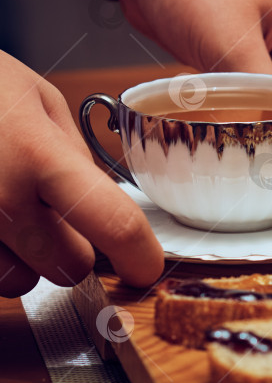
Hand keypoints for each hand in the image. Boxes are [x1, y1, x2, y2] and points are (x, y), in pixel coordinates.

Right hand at [0, 52, 163, 296]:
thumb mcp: (38, 99)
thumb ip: (75, 156)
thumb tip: (102, 203)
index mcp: (39, 155)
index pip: (114, 223)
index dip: (141, 256)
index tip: (146, 267)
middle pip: (71, 267)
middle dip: (74, 249)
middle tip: (55, 215)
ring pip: (20, 283)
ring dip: (25, 259)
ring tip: (4, 211)